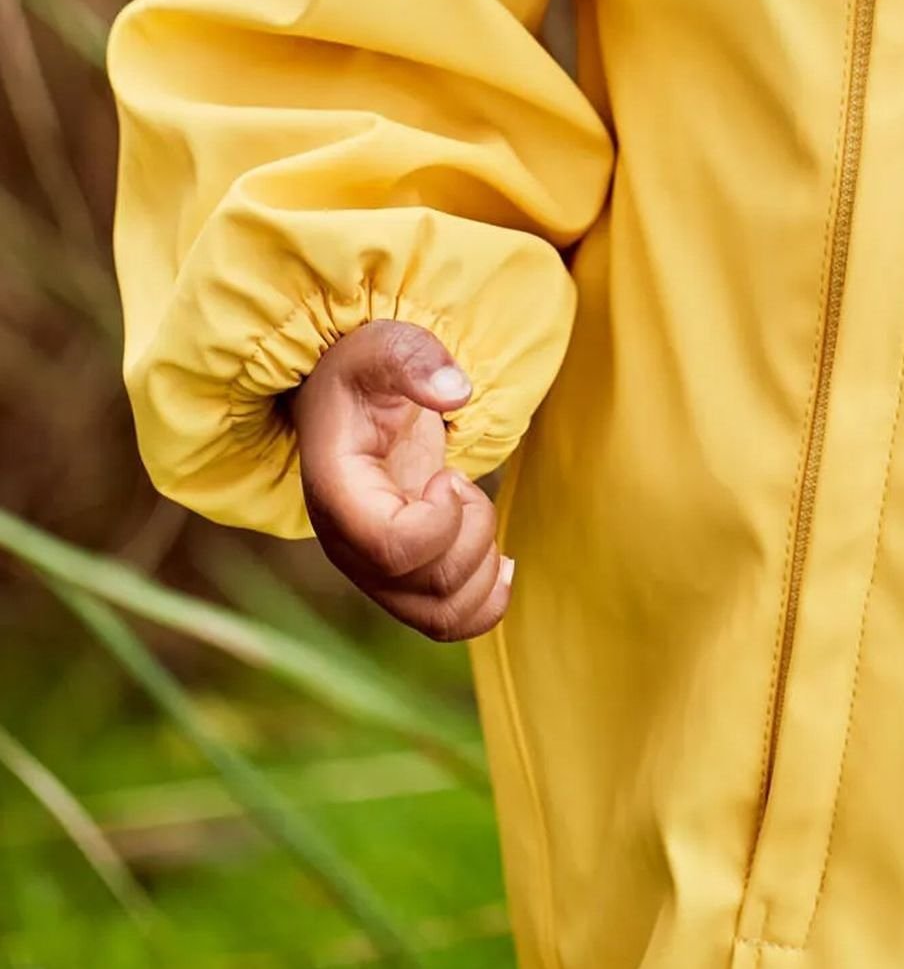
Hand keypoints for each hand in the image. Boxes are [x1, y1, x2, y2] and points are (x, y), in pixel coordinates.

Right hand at [290, 319, 513, 641]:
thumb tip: (457, 392)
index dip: (440, 518)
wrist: (348, 405)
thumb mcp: (382, 346)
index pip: (393, 547)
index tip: (446, 474)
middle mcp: (348, 548)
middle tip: (461, 482)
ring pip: (443, 615)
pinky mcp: (400, 582)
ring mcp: (373, 573)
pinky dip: (487, 599)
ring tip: (474, 511)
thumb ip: (414, 360)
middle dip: (473, 531)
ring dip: (483, 567)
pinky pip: (450, 622)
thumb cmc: (364, 374)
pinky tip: (499, 558)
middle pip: (428, 584)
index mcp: (339, 495)